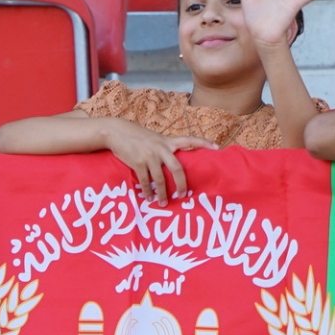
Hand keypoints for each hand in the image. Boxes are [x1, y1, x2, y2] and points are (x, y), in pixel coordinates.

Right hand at [98, 118, 216, 202]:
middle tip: (183, 195)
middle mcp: (161, 148)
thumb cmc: (137, 137)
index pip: (190, 140)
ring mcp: (150, 156)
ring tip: (163, 203)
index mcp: (167, 141)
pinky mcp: (138, 163)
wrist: (116, 132)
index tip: (217, 148)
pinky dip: (148, 192)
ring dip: (163, 194)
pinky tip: (150, 198)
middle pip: (177, 169)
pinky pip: (146, 182)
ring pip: (161, 179)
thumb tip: (173, 164)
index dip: (204, 143)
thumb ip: (164, 148)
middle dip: (182, 184)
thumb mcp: (154, 139)